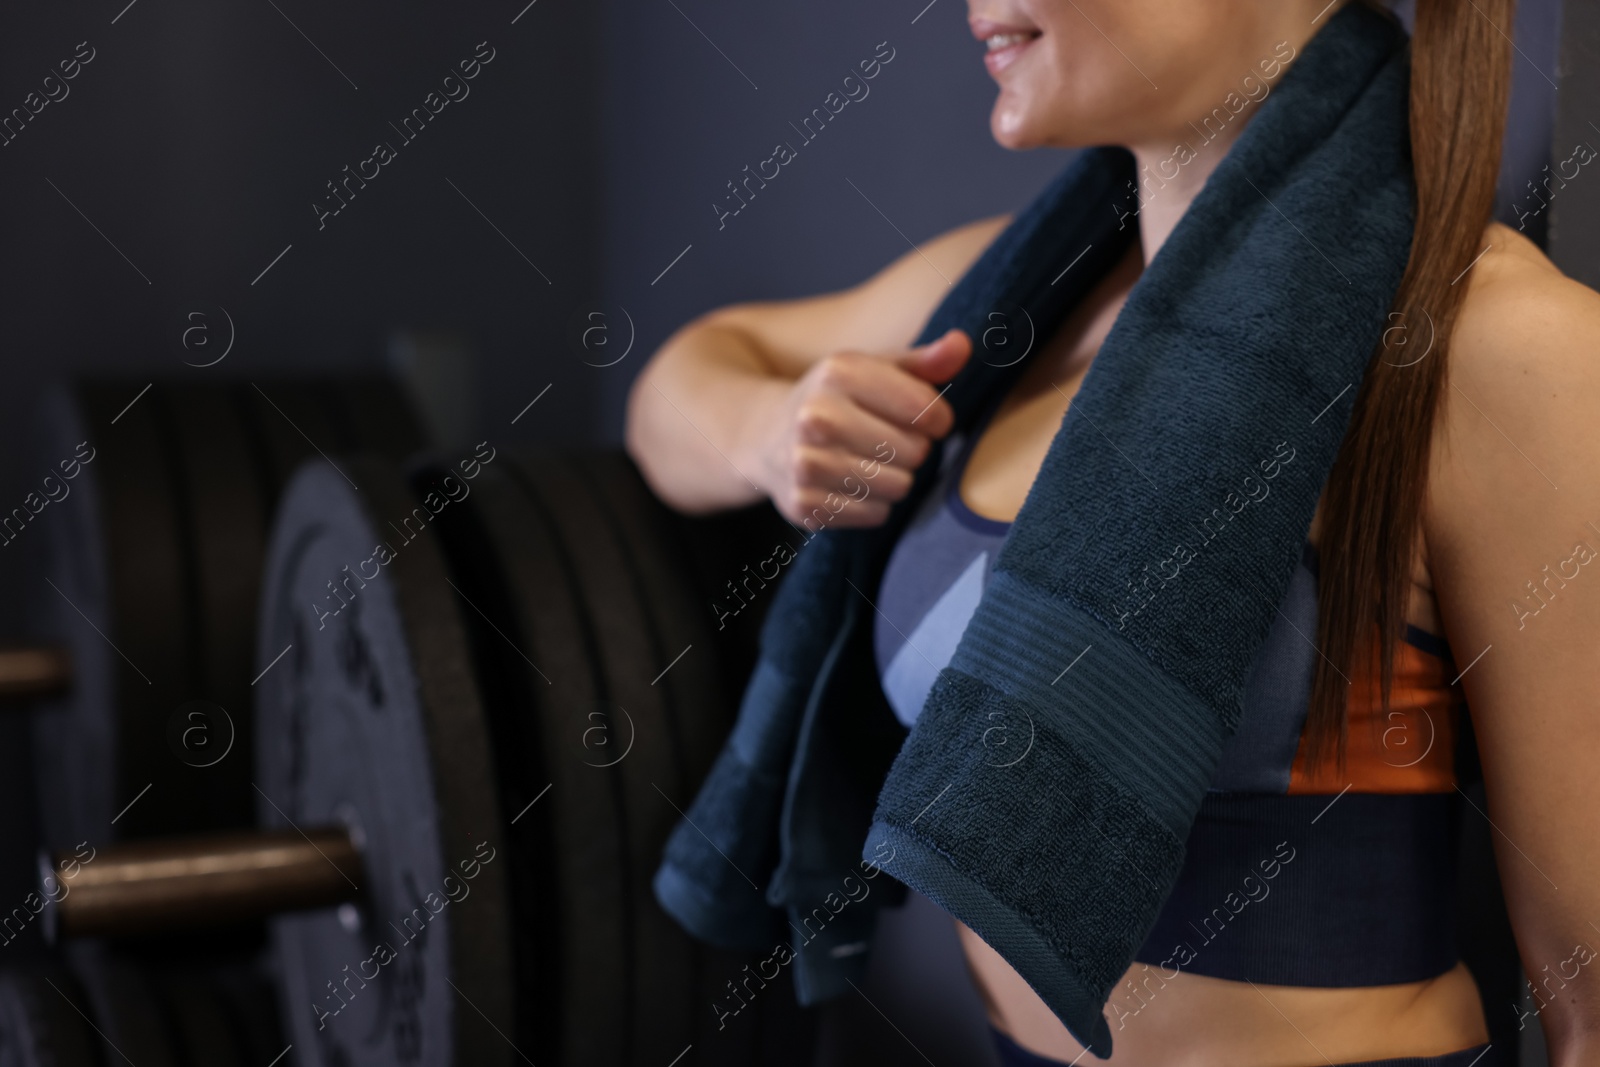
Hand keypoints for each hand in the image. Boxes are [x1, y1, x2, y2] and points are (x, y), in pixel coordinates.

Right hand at [750, 329, 969, 526]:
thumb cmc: (838, 399)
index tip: (922, 417)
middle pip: (915, 452)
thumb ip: (924, 361)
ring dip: (895, 478)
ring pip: (897, 487)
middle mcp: (816, 416)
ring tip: (871, 461)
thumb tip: (963, 345)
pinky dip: (872, 504)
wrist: (767, 435)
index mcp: (839, 372)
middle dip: (913, 449)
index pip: (926, 410)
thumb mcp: (875, 369)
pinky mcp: (803, 504)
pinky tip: (851, 484)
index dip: (937, 418)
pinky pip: (874, 514)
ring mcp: (805, 464)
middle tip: (889, 441)